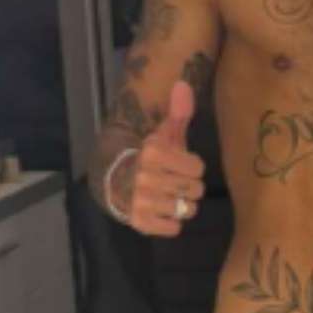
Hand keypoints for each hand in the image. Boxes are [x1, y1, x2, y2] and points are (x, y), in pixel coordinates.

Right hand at [112, 80, 206, 236]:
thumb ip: (178, 112)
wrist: (115, 180)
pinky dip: (172, 223)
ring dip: (183, 205)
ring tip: (170, 196)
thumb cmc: (149, 156)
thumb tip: (183, 84)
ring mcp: (141, 201)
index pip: (198, 167)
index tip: (179, 165)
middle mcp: (145, 176)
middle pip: (196, 190)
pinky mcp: (139, 222)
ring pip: (187, 210)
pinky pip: (174, 228)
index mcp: (153, 152)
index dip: (192, 166)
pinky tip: (163, 212)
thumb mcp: (164, 133)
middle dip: (190, 187)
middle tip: (175, 182)